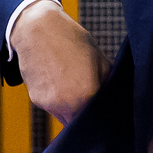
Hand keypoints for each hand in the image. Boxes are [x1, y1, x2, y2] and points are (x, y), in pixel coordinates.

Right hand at [9, 1, 109, 124]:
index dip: (101, 115)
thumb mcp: (99, 58)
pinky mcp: (36, 100)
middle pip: (81, 122)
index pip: (98, 118)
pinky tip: (57, 79)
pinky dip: (56, 99)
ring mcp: (50, 104)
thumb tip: (115, 95)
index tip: (104, 110)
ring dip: (71, 108)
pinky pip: (52, 107)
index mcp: (87, 94)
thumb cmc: (71, 40)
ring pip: (65, 116)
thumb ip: (108, 81)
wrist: (36, 30)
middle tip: (89, 97)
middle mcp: (67, 104)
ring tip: (71, 83)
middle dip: (86, 114)